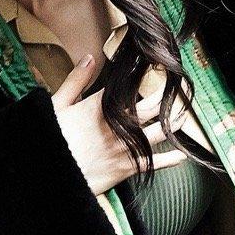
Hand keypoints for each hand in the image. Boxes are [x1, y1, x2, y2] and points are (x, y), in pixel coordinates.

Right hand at [46, 53, 190, 197]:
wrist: (52, 176)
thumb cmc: (51, 141)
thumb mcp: (56, 106)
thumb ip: (75, 81)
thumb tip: (89, 58)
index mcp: (101, 107)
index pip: (129, 86)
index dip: (144, 75)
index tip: (156, 65)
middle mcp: (118, 125)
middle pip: (152, 107)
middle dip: (167, 96)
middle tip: (180, 87)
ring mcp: (126, 147)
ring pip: (159, 132)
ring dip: (173, 123)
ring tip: (182, 115)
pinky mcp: (127, 168)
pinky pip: (154, 163)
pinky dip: (169, 160)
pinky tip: (181, 156)